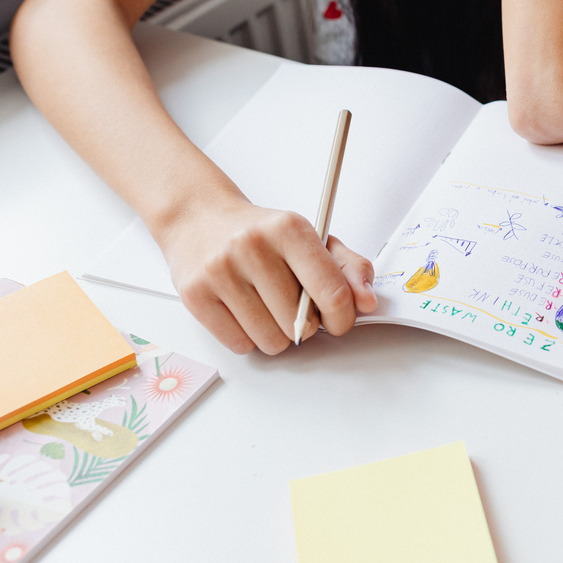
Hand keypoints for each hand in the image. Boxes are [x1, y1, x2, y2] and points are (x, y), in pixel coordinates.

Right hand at [159, 198, 376, 354]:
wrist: (199, 218)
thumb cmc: (262, 234)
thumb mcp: (311, 238)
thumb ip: (348, 268)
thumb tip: (367, 302)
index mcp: (290, 229)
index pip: (332, 291)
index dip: (343, 318)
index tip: (340, 321)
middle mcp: (253, 247)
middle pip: (301, 324)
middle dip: (305, 324)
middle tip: (293, 304)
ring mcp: (221, 271)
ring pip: (271, 340)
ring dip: (277, 334)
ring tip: (267, 307)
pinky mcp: (195, 295)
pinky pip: (240, 345)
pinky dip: (248, 338)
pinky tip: (243, 311)